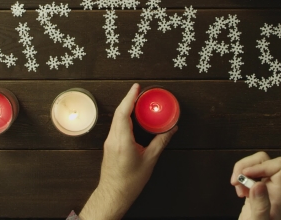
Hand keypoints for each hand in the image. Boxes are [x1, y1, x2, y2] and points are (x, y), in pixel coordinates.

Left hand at [79, 83, 177, 219]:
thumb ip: (160, 142)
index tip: (136, 87)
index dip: (129, 98)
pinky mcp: (109, 145)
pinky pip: (116, 126)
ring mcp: (109, 141)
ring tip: (138, 101)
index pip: (123, 113)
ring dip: (126, 108)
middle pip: (119, 113)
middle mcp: (113, 138)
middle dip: (129, 99)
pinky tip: (132, 117)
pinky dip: (124, 118)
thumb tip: (171, 129)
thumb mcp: (150, 160)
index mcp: (122, 141)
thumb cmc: (130, 181)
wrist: (114, 193)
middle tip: (140, 91)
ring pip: (116, 119)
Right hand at [231, 152, 280, 219]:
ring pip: (256, 165)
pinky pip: (250, 176)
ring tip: (237, 186)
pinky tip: (239, 191)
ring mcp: (265, 191)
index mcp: (280, 195)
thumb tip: (259, 185)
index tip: (246, 176)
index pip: (279, 166)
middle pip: (266, 161)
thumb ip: (261, 206)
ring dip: (241, 171)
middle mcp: (274, 190)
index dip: (262, 166)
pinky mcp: (255, 194)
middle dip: (247, 166)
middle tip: (238, 180)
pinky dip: (240, 179)